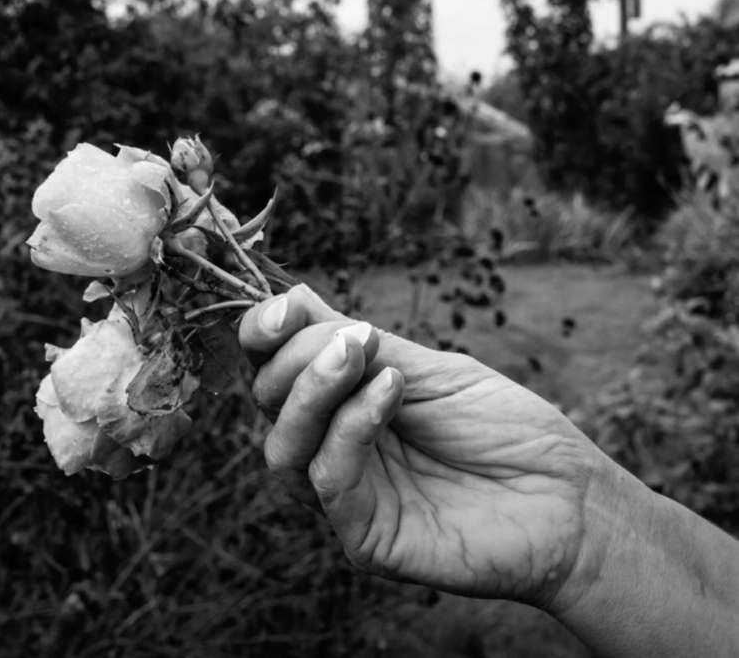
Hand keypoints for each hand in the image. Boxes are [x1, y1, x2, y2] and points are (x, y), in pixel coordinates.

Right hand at [239, 285, 604, 608]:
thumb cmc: (504, 427)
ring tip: (361, 352)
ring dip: (313, 385)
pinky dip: (352, 422)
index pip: (274, 366)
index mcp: (344, 402)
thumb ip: (359, 343)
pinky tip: (392, 389)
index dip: (263, 332)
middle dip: (297, 354)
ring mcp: (346, 492)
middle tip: (354, 336)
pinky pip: (328, 474)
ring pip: (283, 442)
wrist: (567, 495)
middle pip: (268, 399)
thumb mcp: (427, 368)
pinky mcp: (364, 533)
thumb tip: (293, 296)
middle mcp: (333, 444)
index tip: (288, 308)